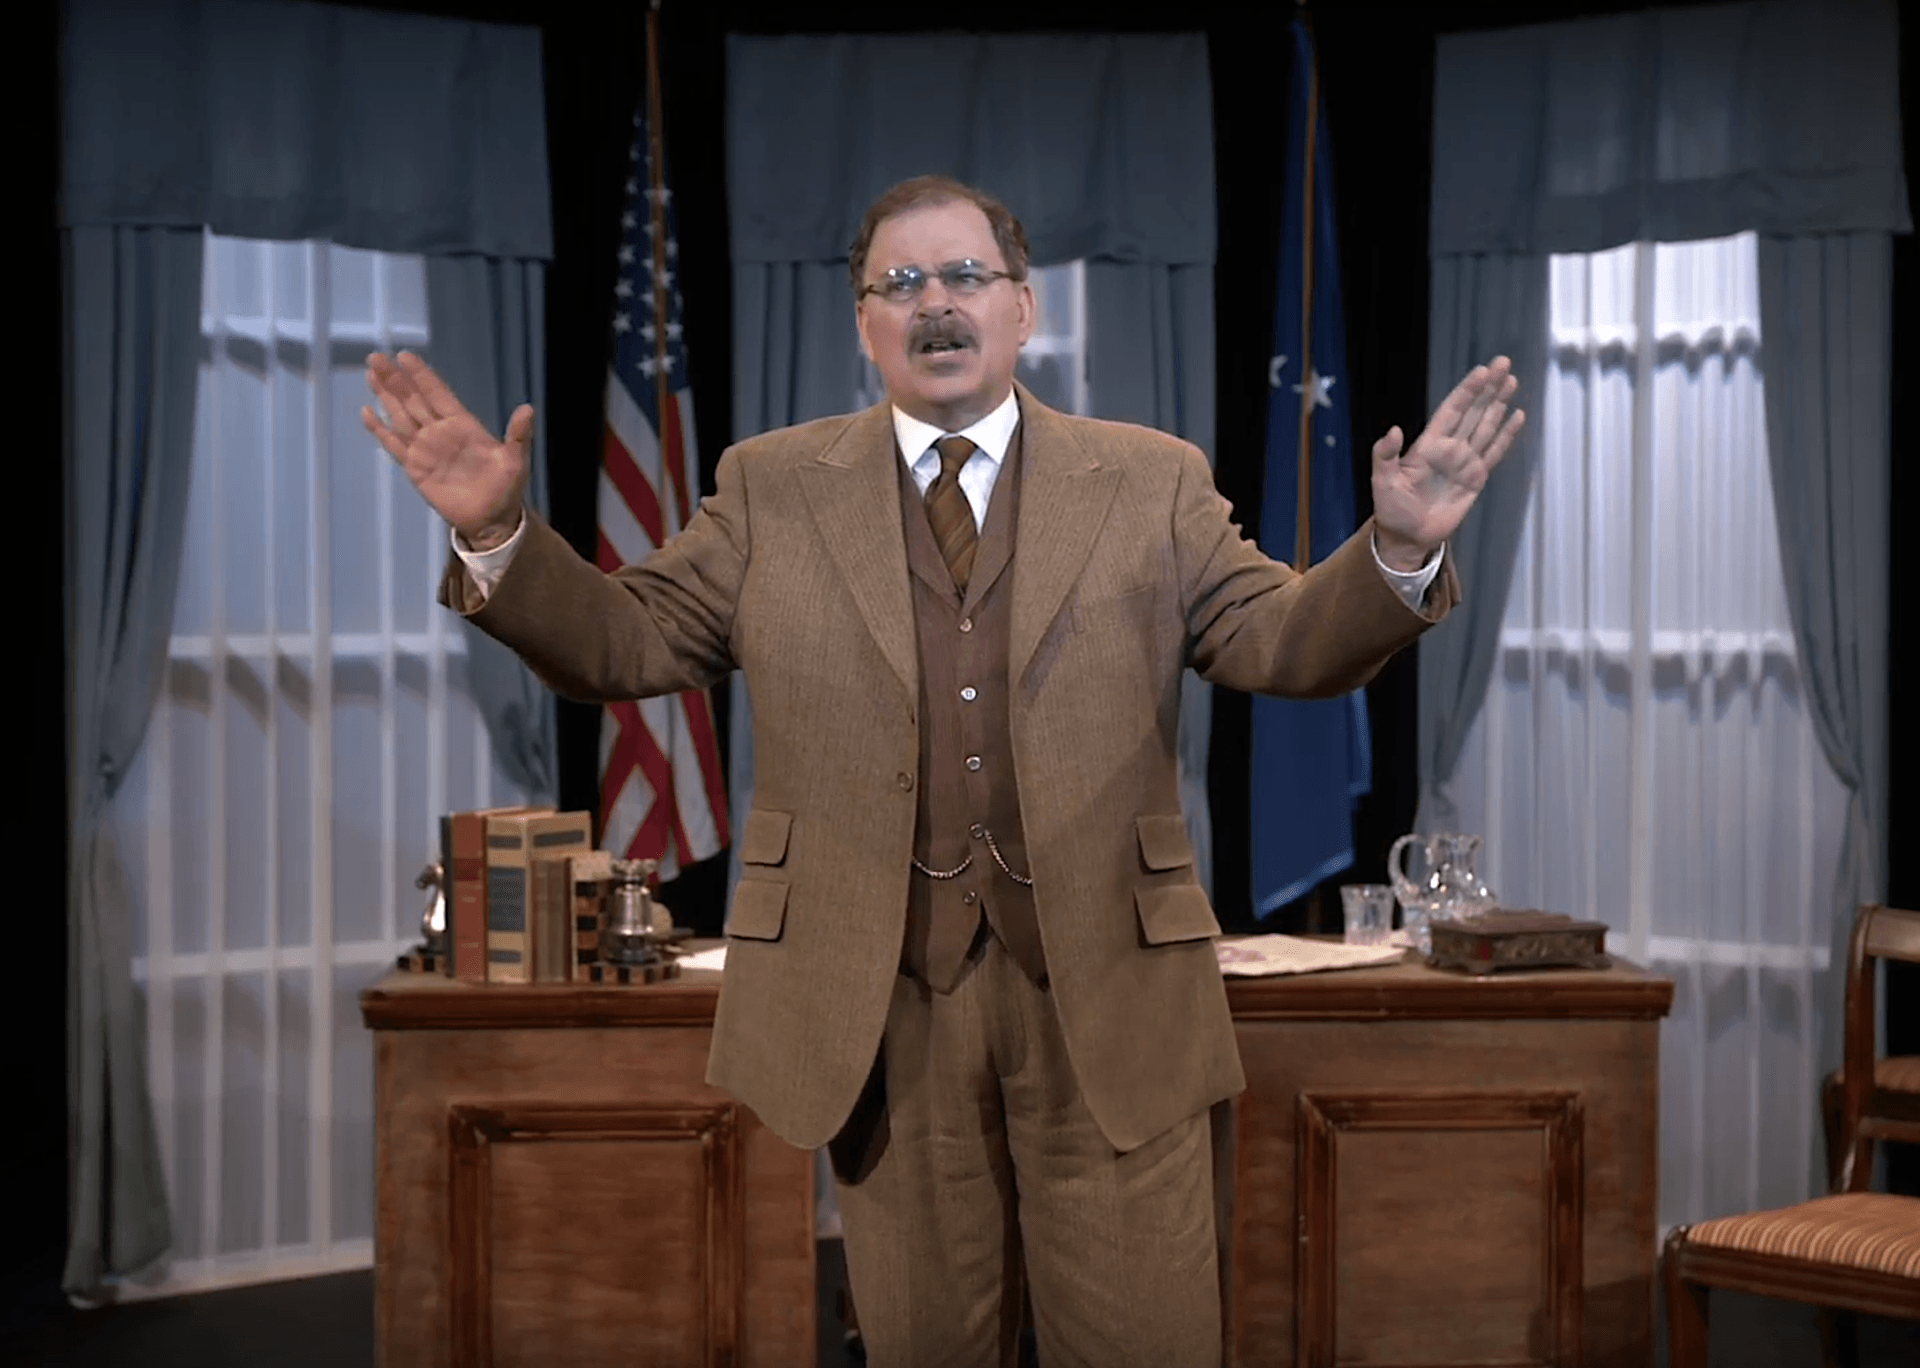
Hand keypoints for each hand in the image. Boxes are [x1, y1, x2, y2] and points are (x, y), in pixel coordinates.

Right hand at [362, 352, 532, 549]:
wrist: (491, 520)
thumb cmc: (507, 489)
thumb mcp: (517, 461)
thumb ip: (519, 435)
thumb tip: (528, 408)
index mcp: (464, 424)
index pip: (438, 393)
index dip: (422, 375)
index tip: (405, 355)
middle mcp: (441, 432)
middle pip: (413, 399)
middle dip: (395, 379)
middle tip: (376, 357)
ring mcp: (426, 448)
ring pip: (401, 416)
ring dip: (386, 396)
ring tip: (371, 374)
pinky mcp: (415, 468)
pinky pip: (394, 445)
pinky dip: (380, 430)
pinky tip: (368, 413)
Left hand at [1370, 355, 1525, 569]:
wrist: (1407, 537)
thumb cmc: (1391, 509)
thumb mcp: (1382, 480)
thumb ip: (1385, 454)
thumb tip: (1394, 430)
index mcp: (1428, 444)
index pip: (1452, 410)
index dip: (1467, 390)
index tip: (1481, 370)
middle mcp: (1450, 448)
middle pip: (1473, 411)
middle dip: (1488, 387)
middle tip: (1503, 363)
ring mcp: (1465, 462)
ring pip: (1486, 426)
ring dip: (1499, 404)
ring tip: (1511, 381)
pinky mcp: (1476, 479)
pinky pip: (1495, 452)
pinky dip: (1507, 435)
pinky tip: (1517, 416)